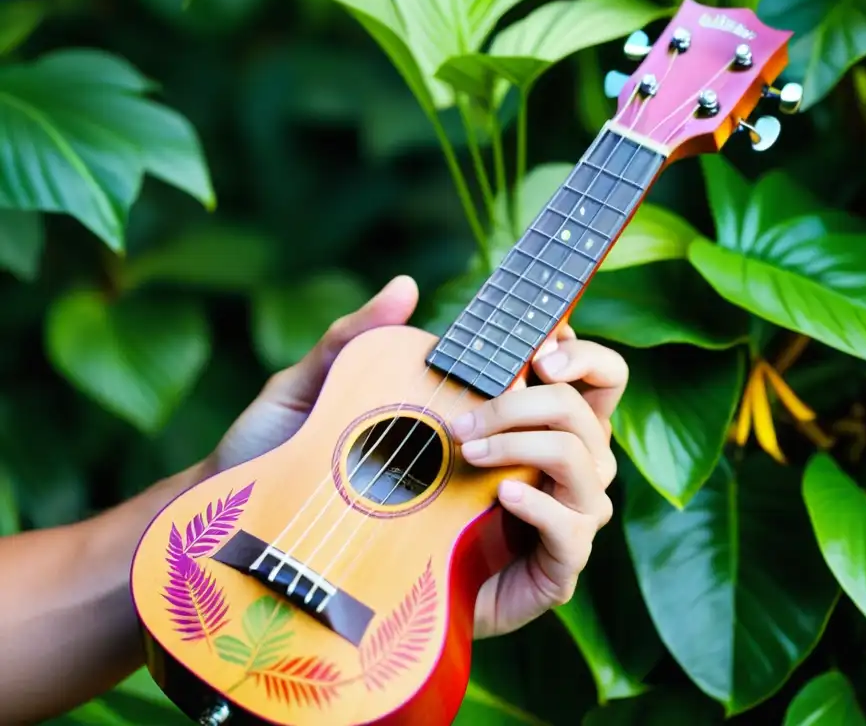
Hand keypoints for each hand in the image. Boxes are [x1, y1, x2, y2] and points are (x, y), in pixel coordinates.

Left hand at [203, 276, 627, 641]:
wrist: (272, 567)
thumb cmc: (299, 480)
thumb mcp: (314, 399)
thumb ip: (355, 339)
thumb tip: (404, 285)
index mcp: (502, 425)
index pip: (576, 381)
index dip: (578, 354)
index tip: (540, 343)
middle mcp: (530, 470)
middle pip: (593, 416)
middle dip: (554, 392)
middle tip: (501, 387)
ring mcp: (536, 526)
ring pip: (593, 471)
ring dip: (537, 444)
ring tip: (469, 443)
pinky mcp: (534, 580)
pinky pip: (573, 537)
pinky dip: (549, 510)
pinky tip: (502, 494)